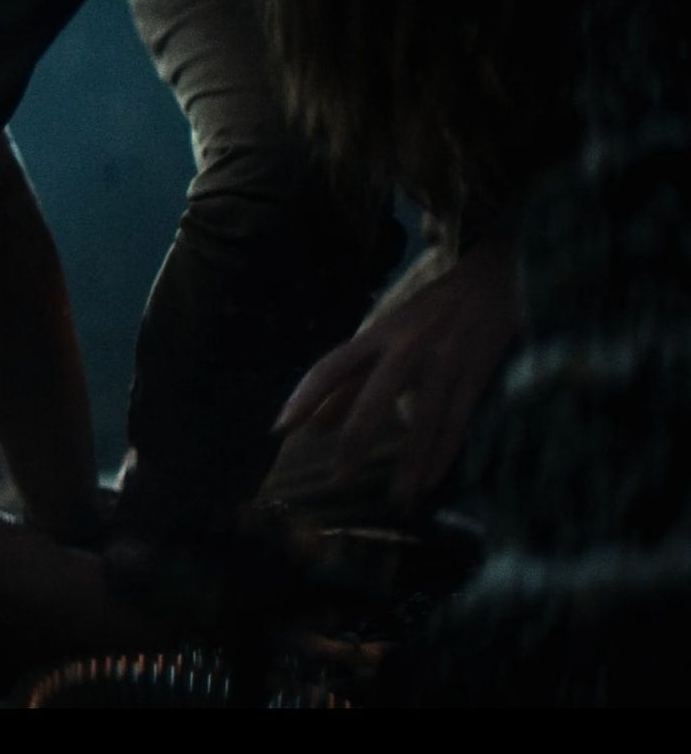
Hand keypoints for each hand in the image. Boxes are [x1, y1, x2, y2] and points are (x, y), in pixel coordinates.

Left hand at [273, 236, 519, 508]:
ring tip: (398, 498)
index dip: (304, 398)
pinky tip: (432, 479)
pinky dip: (445, 453)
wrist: (494, 279)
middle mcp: (406, 347)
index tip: (281, 429)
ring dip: (409, 463)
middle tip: (339, 478)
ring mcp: (444, 361)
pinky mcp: (476, 373)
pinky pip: (458, 421)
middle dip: (356, 441)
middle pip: (374, 399)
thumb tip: (317, 426)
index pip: (330, 367)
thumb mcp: (384, 336)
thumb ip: (351, 380)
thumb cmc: (430, 313)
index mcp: (377, 334)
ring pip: (423, 419)